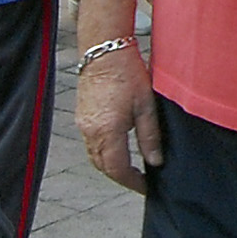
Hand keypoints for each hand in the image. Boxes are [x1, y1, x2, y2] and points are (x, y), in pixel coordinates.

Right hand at [77, 40, 162, 192]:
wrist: (104, 50)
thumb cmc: (127, 73)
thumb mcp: (146, 106)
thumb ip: (149, 137)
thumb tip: (155, 162)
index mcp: (107, 131)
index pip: (117, 169)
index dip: (132, 182)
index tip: (145, 187)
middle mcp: (91, 131)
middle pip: (103, 167)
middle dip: (121, 177)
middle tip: (139, 180)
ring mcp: (83, 124)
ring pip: (94, 156)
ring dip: (110, 166)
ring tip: (130, 167)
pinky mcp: (81, 116)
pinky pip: (90, 143)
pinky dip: (103, 152)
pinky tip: (117, 148)